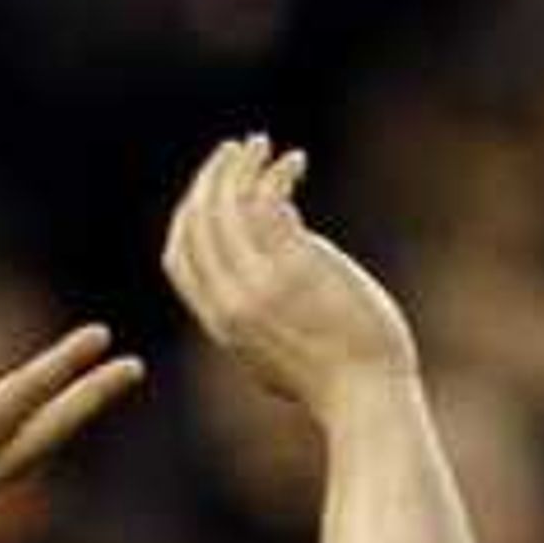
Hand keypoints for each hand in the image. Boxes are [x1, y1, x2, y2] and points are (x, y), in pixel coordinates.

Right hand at [0, 311, 143, 542]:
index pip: (25, 395)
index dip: (63, 364)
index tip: (102, 335)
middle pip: (50, 427)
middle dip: (91, 396)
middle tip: (133, 368)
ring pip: (37, 445)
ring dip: (70, 416)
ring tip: (97, 390)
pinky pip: (16, 459)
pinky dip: (40, 436)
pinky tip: (37, 429)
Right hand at [160, 137, 417, 418]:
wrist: (365, 396)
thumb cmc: (336, 381)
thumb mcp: (277, 356)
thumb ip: (257, 321)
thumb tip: (260, 286)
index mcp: (221, 325)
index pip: (178, 259)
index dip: (188, 216)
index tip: (210, 190)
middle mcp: (231, 303)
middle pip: (197, 224)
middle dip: (210, 179)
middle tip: (235, 151)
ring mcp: (259, 285)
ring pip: (227, 205)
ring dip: (240, 166)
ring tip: (263, 146)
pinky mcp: (293, 268)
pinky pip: (268, 202)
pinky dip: (276, 174)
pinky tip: (296, 163)